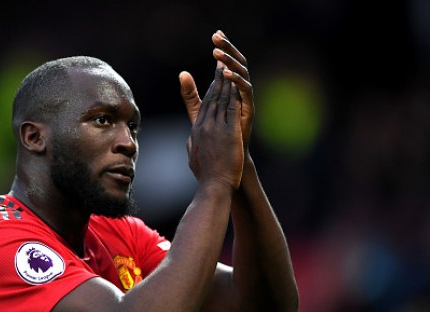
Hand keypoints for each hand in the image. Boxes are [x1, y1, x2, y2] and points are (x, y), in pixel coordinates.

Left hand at [180, 31, 253, 153]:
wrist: (226, 159)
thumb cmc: (215, 136)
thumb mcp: (199, 111)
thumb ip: (190, 94)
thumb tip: (181, 73)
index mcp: (228, 90)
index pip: (225, 63)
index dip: (222, 49)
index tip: (216, 34)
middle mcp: (238, 92)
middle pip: (235, 63)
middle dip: (227, 49)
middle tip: (218, 35)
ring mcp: (244, 100)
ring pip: (241, 73)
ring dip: (230, 62)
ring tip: (218, 53)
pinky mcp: (248, 109)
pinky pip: (245, 91)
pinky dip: (237, 81)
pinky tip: (227, 74)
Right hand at [186, 62, 242, 188]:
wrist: (213, 185)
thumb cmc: (205, 176)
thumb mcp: (193, 157)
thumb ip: (192, 146)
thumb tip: (190, 141)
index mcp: (196, 131)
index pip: (203, 106)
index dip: (209, 90)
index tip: (214, 79)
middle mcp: (204, 126)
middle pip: (211, 98)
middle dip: (217, 80)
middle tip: (221, 64)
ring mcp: (216, 128)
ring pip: (221, 100)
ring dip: (225, 83)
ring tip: (229, 69)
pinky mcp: (229, 132)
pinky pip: (232, 109)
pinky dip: (234, 95)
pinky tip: (238, 85)